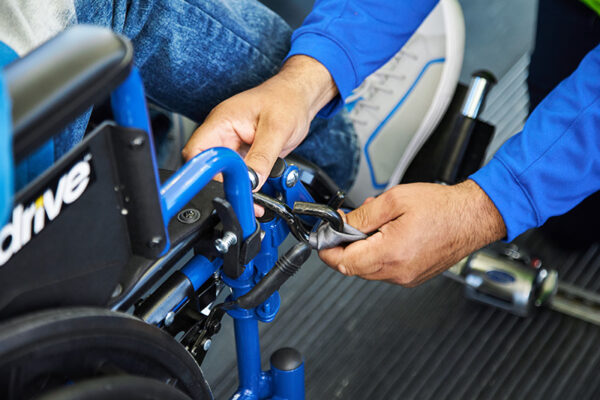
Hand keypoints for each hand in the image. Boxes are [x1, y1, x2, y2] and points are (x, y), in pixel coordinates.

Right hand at [182, 55, 337, 188]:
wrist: (300, 98)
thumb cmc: (287, 100)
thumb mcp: (277, 129)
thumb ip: (263, 157)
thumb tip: (252, 181)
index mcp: (221, 121)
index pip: (197, 151)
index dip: (206, 171)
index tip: (227, 183)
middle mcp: (223, 133)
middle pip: (209, 166)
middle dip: (225, 182)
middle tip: (245, 189)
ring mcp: (232, 144)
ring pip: (224, 173)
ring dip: (239, 183)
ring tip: (256, 185)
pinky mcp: (244, 154)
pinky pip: (239, 173)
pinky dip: (248, 181)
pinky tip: (260, 180)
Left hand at [319, 180, 505, 286]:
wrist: (473, 216)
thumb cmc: (441, 207)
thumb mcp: (394, 200)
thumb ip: (362, 216)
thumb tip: (340, 225)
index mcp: (390, 253)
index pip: (343, 262)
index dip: (327, 249)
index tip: (323, 237)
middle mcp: (397, 272)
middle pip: (353, 267)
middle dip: (345, 245)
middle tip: (349, 223)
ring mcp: (406, 277)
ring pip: (368, 269)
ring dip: (362, 248)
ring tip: (376, 223)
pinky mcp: (413, 276)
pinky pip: (384, 269)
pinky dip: (378, 252)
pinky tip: (387, 233)